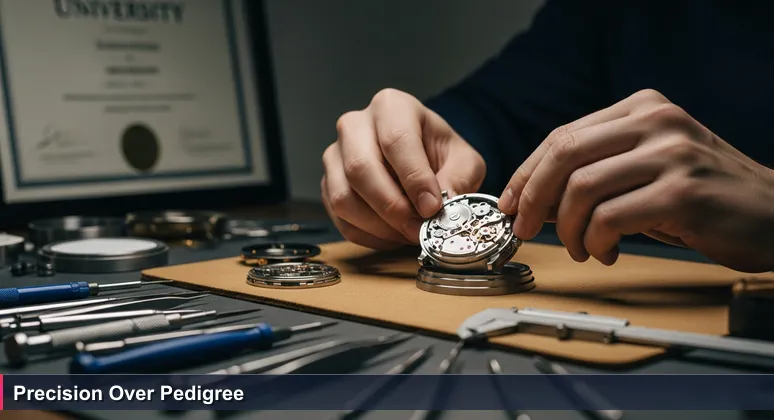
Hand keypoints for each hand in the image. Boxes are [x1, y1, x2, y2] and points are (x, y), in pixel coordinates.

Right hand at [322, 88, 485, 249]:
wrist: (421, 161)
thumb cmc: (440, 156)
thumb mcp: (464, 162)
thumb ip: (458, 180)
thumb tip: (440, 208)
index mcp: (391, 107)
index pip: (396, 140)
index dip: (414, 178)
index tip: (432, 207)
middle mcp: (355, 125)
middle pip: (361, 168)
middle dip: (392, 207)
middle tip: (419, 229)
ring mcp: (335, 155)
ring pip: (343, 197)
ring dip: (378, 226)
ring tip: (408, 233)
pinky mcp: (327, 185)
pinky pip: (339, 218)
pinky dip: (367, 235)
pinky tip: (392, 236)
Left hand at [498, 89, 773, 272]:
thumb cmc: (704, 196)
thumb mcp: (647, 170)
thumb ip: (596, 173)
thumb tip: (533, 199)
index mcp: (642, 109)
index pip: (563, 136)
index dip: (527, 172)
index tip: (509, 202)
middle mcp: (656, 122)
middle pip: (564, 153)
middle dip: (532, 196)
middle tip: (523, 228)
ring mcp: (671, 154)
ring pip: (582, 187)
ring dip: (567, 228)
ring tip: (579, 248)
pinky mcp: (682, 192)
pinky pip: (610, 218)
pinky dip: (595, 241)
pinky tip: (607, 252)